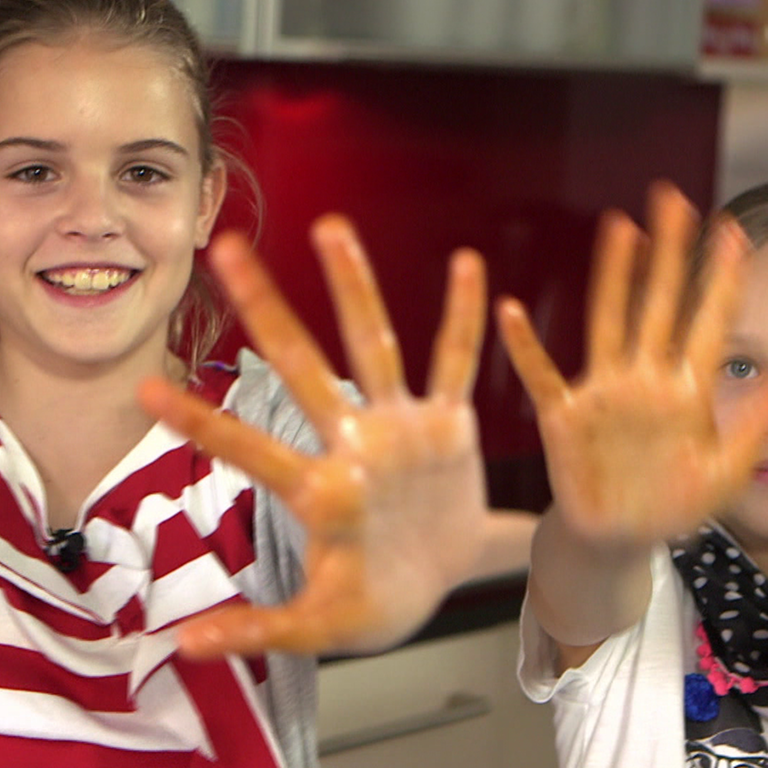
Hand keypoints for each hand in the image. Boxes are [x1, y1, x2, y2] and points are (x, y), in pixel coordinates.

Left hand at [139, 216, 488, 657]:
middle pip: (304, 365)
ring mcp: (401, 425)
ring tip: (332, 228)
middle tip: (226, 251)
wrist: (441, 580)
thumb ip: (263, 630)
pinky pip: (457, 360)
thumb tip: (182, 649)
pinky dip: (465, 318)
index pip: (252, 449)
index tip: (148, 390)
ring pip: (376, 345)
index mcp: (324, 492)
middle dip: (267, 311)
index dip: (205, 423)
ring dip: (356, 288)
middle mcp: (357, 443)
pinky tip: (470, 268)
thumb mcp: (324, 625)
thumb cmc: (381, 603)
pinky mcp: (447, 421)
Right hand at [497, 182, 767, 547]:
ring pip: (607, 321)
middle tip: (673, 200)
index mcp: (682, 391)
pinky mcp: (563, 416)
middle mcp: (641, 380)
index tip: (730, 233)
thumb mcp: (722, 472)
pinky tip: (509, 313)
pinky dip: (524, 347)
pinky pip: (540, 375)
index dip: (718, 279)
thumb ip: (750, 428)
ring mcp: (601, 393)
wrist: (618, 540)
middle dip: (668, 253)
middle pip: (656, 304)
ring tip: (618, 230)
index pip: (704, 323)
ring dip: (612, 276)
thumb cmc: (668, 509)